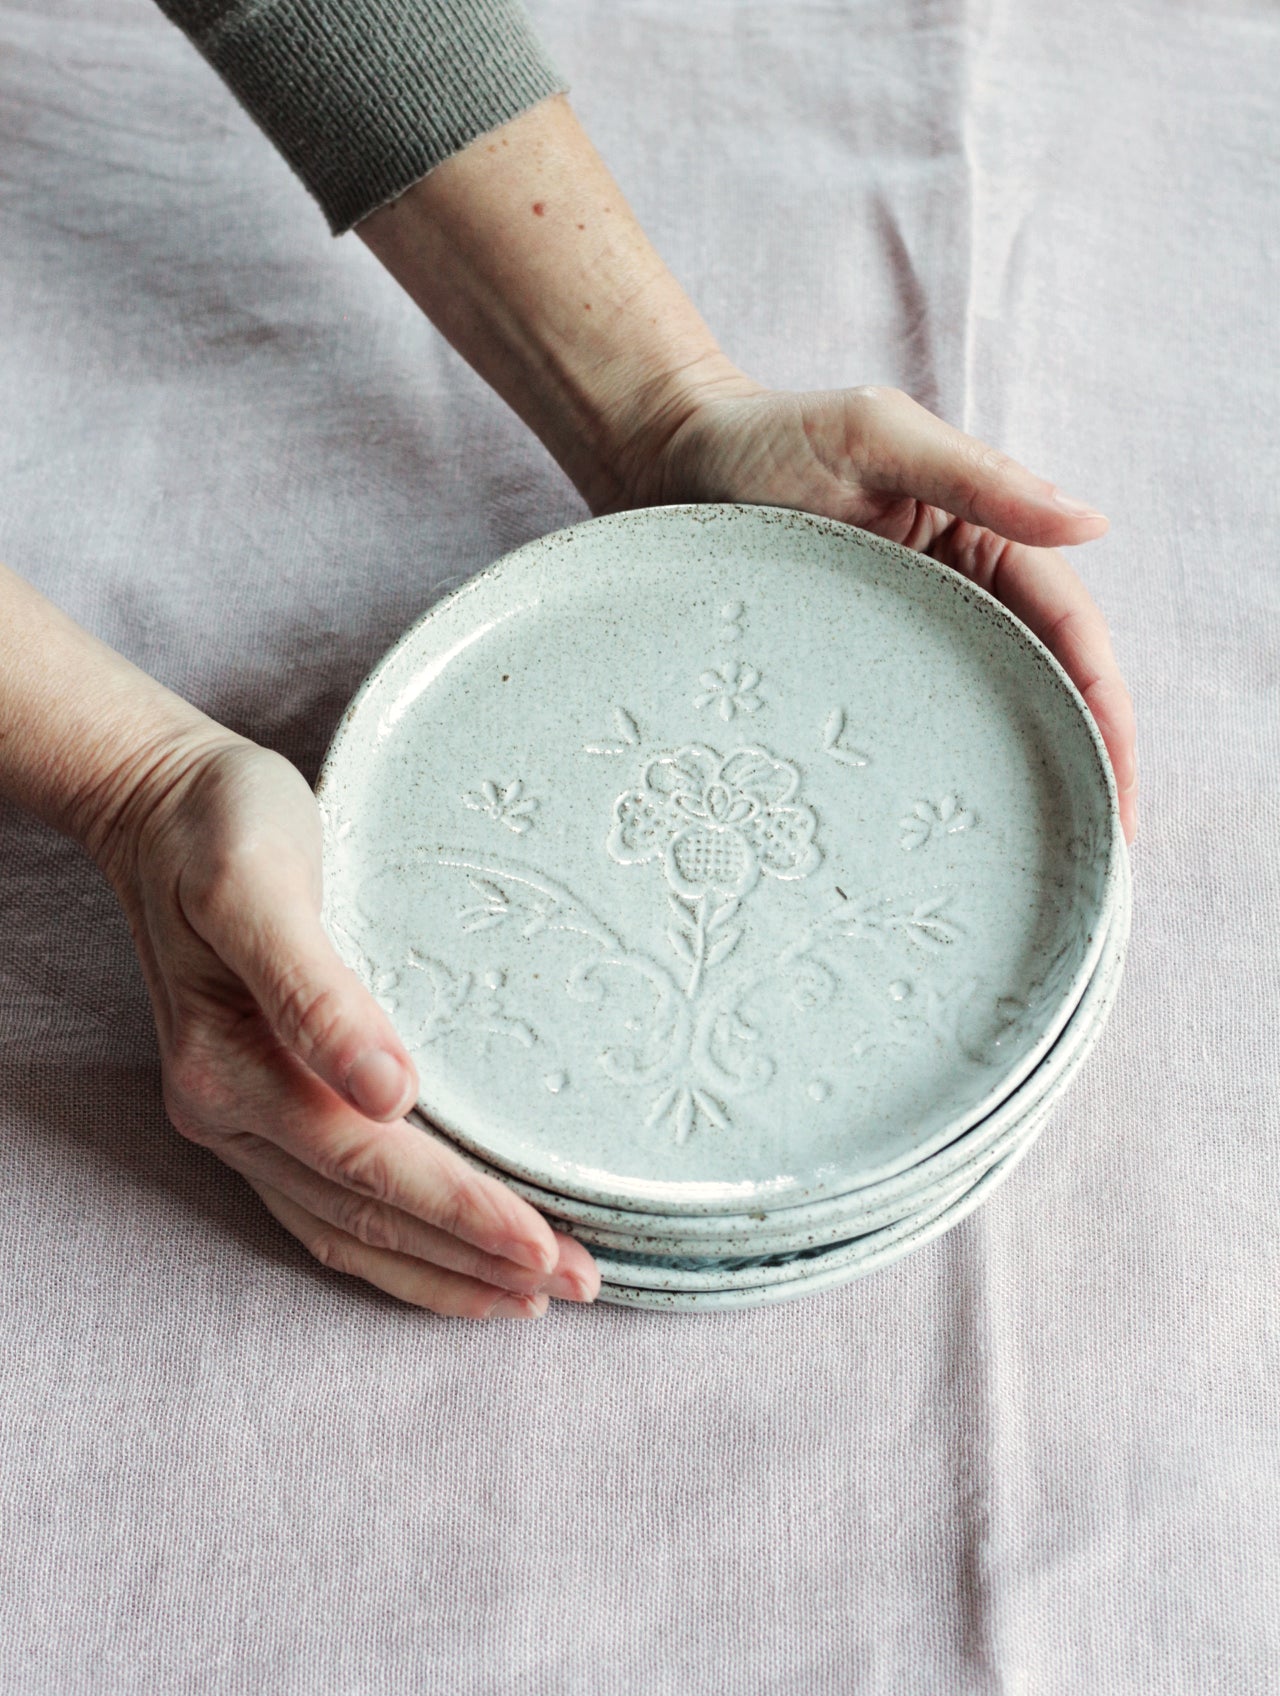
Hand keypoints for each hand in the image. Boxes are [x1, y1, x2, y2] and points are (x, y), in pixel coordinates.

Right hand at [104, 735, 598, 1316]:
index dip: (461, 1211)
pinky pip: (327, 1207)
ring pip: (346, 1229)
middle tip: (580, 1283)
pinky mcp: (259, 1107)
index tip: (545, 1244)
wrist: (157, 802)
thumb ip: (315, 990)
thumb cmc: (220, 823)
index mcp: (231, 1067)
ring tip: (530, 1295)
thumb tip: (390, 1092)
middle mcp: (229, 1111)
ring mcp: (238, 1118)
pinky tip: (448, 1258)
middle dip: (474, 1257)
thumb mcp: (258, 880)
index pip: (368, 1165)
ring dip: (441, 1268)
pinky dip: (394, 1246)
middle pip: (366, 1213)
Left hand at [358, 100, 1135, 841]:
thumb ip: (979, 478)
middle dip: (1073, 771)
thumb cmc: (763, 434)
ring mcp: (886, 648)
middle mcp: (945, 603)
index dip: (1105, 714)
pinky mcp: (824, 681)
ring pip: (964, 726)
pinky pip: (881, 739)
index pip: (1068, 636)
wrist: (655, 458)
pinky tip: (918, 851)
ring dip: (1002, 791)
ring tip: (1028, 873)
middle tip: (1096, 859)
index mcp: (979, 546)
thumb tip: (1094, 524)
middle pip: (1032, 694)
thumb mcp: (875, 435)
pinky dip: (914, 786)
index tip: (1122, 790)